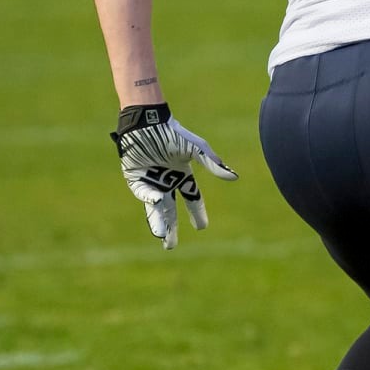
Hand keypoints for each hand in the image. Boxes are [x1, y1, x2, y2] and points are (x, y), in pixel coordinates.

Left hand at [110, 104, 237, 249]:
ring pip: (156, 207)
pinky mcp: (136, 178)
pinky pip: (143, 193)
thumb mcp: (195, 148)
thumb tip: (234, 177)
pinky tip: (157, 201)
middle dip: (171, 228)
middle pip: (171, 210)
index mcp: (182, 174)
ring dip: (159, 222)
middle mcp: (166, 181)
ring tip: (163, 238)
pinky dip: (150, 199)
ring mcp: (151, 181)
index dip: (198, 212)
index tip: (202, 227)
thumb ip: (212, 163)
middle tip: (170, 246)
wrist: (146, 123)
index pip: (192, 197)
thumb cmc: (171, 132)